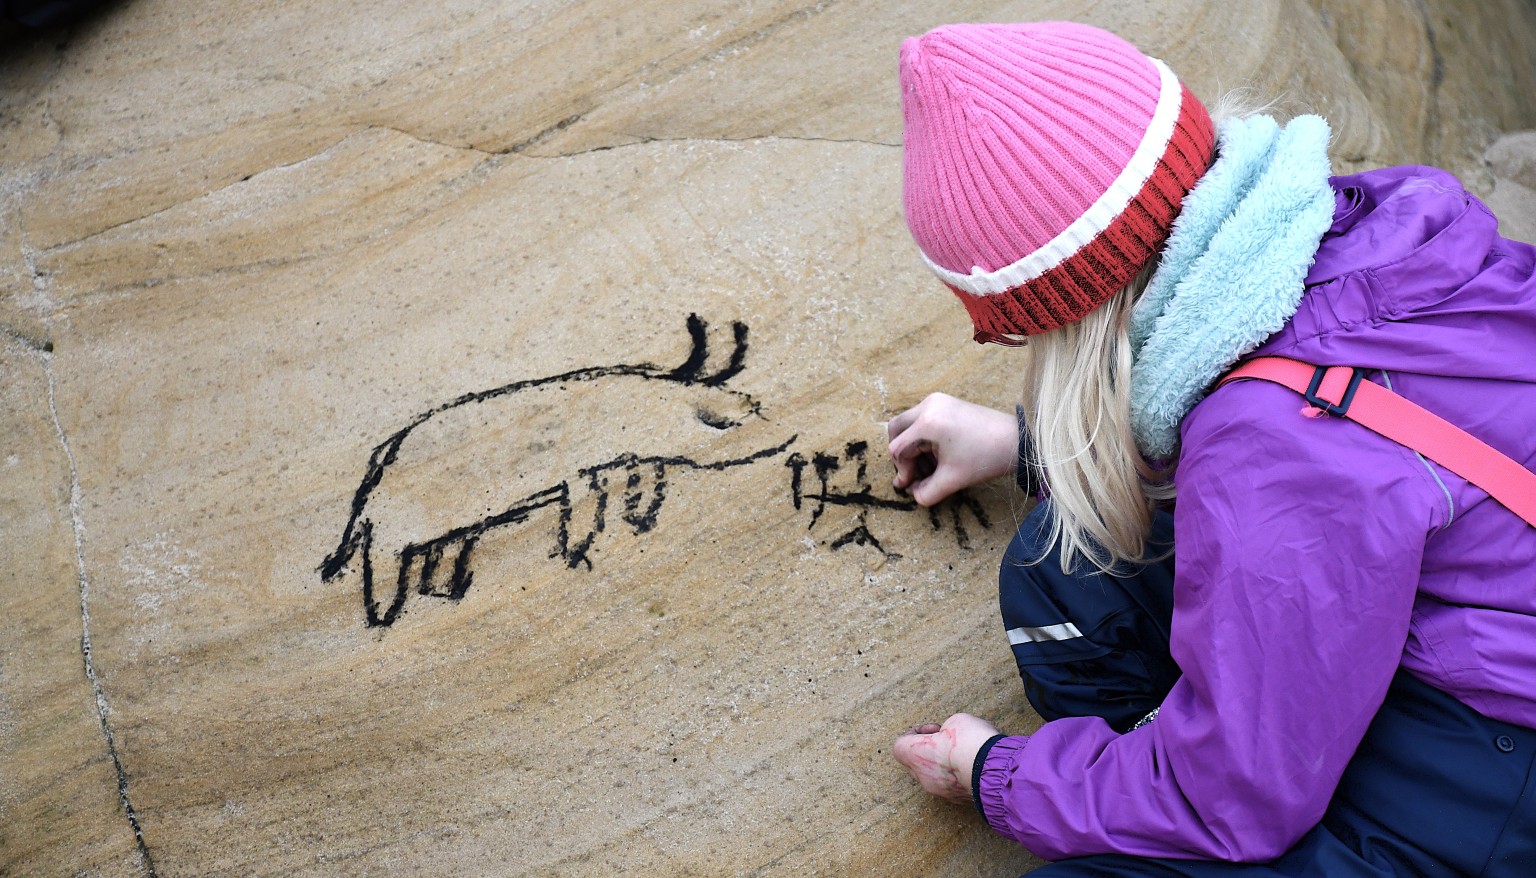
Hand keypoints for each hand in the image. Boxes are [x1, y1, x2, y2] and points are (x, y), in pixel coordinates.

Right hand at [887, 394, 1016, 505]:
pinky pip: (922, 419)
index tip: (911, 485)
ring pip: (908, 424)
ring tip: (932, 467)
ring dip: (913, 447)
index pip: (898, 448)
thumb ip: (926, 493)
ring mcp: (937, 401)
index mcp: (928, 423)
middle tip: (914, 473)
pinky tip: (939, 455)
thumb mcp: (952, 480)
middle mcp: (929, 406)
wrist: (1015, 441)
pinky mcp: (946, 402)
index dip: (902, 471)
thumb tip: (912, 494)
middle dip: (902, 455)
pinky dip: (923, 438)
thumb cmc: (985, 458)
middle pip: (896, 430)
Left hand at [892, 713, 1000, 804]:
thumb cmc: (971, 743)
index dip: (915, 733)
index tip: (934, 730)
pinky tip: (972, 765)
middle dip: (929, 749)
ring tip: (963, 753)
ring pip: (932, 775)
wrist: (995, 770)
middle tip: (948, 740)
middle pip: (914, 762)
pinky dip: (956, 776)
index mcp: (916, 756)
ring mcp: (940, 791)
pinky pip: (949, 785)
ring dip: (943, 763)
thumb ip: (945, 730)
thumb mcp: (956, 721)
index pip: (899, 746)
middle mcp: (924, 777)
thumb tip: (948, 737)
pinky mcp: (957, 800)